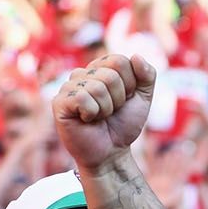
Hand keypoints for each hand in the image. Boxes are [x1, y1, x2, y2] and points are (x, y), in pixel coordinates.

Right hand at [53, 53, 156, 169]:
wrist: (111, 152)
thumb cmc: (123, 124)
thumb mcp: (143, 98)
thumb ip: (147, 76)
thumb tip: (136, 55)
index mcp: (100, 68)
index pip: (120, 61)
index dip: (129, 85)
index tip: (124, 100)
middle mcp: (83, 73)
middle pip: (110, 75)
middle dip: (118, 99)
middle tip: (110, 112)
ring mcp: (69, 87)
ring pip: (97, 88)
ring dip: (106, 109)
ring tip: (99, 117)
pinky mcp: (60, 102)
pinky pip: (82, 99)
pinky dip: (92, 114)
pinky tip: (86, 120)